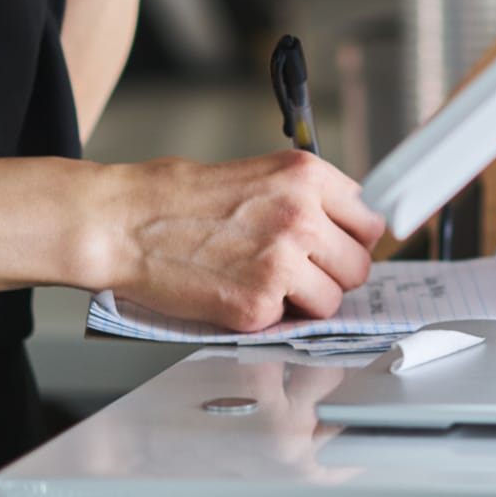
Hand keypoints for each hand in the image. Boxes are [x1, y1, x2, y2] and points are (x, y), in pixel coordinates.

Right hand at [97, 150, 385, 332]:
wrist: (125, 222)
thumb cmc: (177, 196)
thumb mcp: (256, 173)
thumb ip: (303, 198)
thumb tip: (340, 231)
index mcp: (304, 175)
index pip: (369, 218)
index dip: (351, 238)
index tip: (338, 247)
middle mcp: (301, 214)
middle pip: (359, 264)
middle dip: (333, 273)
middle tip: (300, 271)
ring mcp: (282, 262)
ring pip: (333, 299)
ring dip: (307, 300)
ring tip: (266, 282)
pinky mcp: (258, 305)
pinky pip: (292, 322)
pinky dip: (271, 316)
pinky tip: (239, 292)